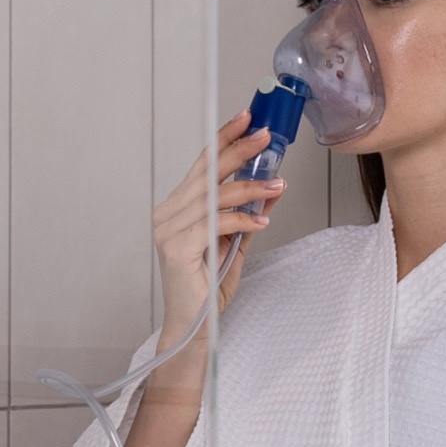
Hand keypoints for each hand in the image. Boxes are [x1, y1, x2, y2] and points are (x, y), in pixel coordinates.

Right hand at [147, 112, 283, 385]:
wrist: (195, 328)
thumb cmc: (208, 288)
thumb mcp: (235, 243)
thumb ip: (247, 215)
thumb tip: (271, 188)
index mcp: (177, 208)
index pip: (202, 165)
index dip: (224, 139)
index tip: (247, 119)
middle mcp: (167, 214)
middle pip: (207, 173)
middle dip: (239, 151)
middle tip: (266, 136)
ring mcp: (168, 230)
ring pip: (214, 196)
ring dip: (251, 189)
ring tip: (278, 186)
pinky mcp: (177, 247)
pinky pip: (215, 223)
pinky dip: (241, 220)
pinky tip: (260, 222)